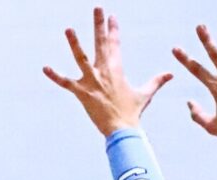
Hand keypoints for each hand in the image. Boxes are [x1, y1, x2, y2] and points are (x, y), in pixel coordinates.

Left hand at [43, 7, 171, 135]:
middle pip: (100, 43)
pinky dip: (55, 76)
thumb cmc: (132, 113)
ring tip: (69, 28)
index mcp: (117, 69)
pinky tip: (45, 68)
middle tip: (97, 7)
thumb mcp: (145, 95)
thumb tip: (171, 74)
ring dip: (75, 43)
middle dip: (99, 25)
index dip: (113, 30)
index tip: (112, 17)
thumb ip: (157, 81)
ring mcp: (92, 81)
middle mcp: (104, 71)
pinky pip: (66, 83)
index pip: (115, 44)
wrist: (122, 130)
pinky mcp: (82, 93)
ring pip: (82, 58)